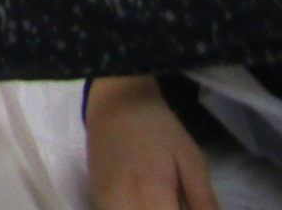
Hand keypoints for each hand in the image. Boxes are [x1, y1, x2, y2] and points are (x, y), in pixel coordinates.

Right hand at [85, 76, 218, 209]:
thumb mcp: (191, 161)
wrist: (115, 101)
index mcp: (151, 196)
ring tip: (161, 199)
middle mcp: (122, 204)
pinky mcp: (95, 197)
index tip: (188, 205)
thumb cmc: (158, 128)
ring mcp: (104, 202)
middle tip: (176, 200)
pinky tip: (145, 201)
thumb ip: (204, 203)